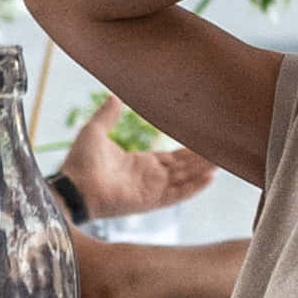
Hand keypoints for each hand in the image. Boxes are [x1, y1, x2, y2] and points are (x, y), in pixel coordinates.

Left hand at [59, 117, 213, 220]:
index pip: (173, 156)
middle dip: (203, 158)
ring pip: (186, 179)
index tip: (206, 139)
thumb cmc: (80, 162)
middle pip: (184, 167)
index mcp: (141, 163)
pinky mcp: (151, 201)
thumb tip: (114, 96)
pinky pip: (178, 194)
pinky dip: (194, 187)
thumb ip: (108, 115)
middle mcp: (151, 177)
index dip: (189, 149)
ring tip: (224, 160)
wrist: (73, 186)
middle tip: (225, 147)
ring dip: (204, 170)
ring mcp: (152, 190)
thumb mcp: (95, 131)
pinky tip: (211, 178)